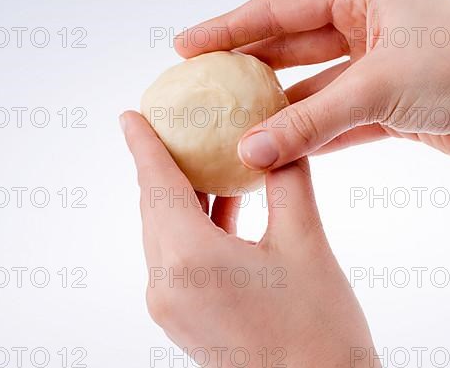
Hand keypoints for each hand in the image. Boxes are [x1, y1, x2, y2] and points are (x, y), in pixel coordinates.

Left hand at [120, 110, 379, 367]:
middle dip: (161, 165)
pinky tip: (224, 206)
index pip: (156, 185)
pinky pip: (177, 258)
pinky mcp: (184, 319)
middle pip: (154, 208)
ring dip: (182, 196)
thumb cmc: (319, 333)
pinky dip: (195, 227)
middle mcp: (166, 286)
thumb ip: (287, 181)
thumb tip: (278, 142)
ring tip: (204, 160)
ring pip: (165, 233)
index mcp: (190, 261)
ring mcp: (171, 307)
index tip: (130, 116)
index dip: (143, 145)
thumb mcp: (306, 243)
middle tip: (173, 128)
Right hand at [174, 0, 449, 170]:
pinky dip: (310, 134)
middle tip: (203, 86)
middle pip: (290, 46)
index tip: (187, 45)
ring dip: (280, 111)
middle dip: (248, 69)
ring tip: (235, 128)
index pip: (278, 9)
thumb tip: (250, 150)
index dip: (229, 28)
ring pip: (312, 88)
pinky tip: (279, 150)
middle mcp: (365, 23)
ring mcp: (375, 63)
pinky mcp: (386, 102)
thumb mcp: (376, 88)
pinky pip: (336, 117)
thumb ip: (309, 121)